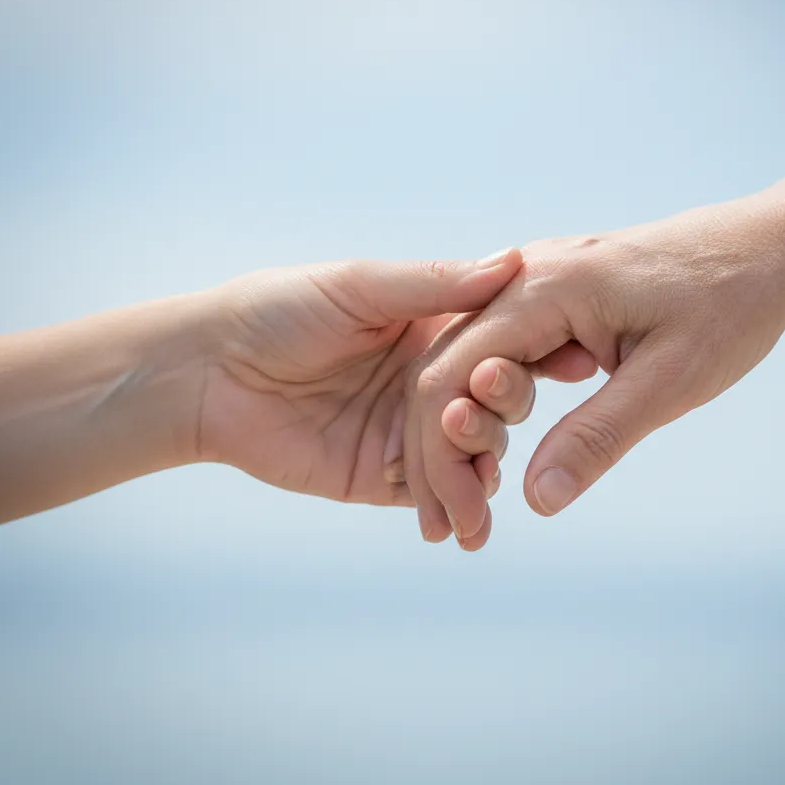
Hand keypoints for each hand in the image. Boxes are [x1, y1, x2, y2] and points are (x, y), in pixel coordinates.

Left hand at [198, 250, 597, 508]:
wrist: (211, 375)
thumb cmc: (278, 311)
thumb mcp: (359, 287)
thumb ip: (434, 284)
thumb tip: (513, 260)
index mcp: (432, 329)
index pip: (502, 344)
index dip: (538, 353)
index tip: (574, 361)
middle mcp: (432, 381)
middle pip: (498, 403)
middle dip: (504, 413)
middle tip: (482, 413)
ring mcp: (412, 431)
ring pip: (475, 454)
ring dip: (485, 469)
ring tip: (481, 484)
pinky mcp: (386, 478)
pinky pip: (437, 494)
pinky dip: (457, 508)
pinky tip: (466, 523)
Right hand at [405, 186, 784, 546]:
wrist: (767, 248)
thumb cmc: (730, 304)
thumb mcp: (670, 378)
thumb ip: (598, 436)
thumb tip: (535, 501)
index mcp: (544, 287)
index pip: (453, 373)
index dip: (439, 454)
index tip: (454, 522)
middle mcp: (525, 277)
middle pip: (446, 368)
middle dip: (437, 452)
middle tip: (452, 529)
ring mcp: (536, 283)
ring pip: (468, 362)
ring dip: (459, 432)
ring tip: (470, 501)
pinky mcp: (552, 299)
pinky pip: (501, 353)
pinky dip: (489, 406)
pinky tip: (495, 450)